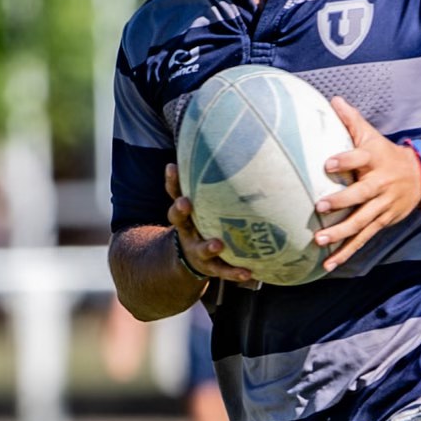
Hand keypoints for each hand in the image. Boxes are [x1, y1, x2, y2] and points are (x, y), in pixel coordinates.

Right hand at [164, 163, 260, 284]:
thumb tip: (234, 148)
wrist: (192, 260)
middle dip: (180, 210)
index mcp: (185, 213)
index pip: (174, 193)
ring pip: (200, 248)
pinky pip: (223, 270)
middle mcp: (187, 230)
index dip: (172, 181)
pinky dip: (234, 271)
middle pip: (178, 219)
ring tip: (218, 243)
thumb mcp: (203, 205)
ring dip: (208, 246)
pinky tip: (249, 272)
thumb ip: (212, 183)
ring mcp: (197, 250)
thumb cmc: (203, 222)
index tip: (171, 167)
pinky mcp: (211, 267)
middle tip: (185, 202)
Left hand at [312, 97, 420, 272]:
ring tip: (320, 241)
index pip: (360, 158)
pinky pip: (363, 238)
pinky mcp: (383, 222)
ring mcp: (383, 206)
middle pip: (361, 195)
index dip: (345, 160)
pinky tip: (330, 263)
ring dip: (341, 233)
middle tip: (320, 208)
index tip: (327, 163)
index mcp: (376, 160)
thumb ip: (351, 120)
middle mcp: (381, 184)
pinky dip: (347, 252)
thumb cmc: (386, 153)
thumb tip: (333, 100)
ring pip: (362, 222)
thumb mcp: (372, 135)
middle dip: (342, 202)